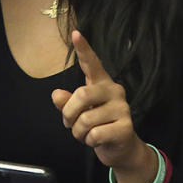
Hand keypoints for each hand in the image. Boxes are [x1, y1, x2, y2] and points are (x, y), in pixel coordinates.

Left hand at [50, 31, 150, 171]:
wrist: (120, 149)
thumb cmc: (97, 125)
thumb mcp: (78, 113)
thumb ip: (67, 102)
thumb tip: (57, 95)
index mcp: (101, 83)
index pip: (92, 63)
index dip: (83, 49)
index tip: (75, 33)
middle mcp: (114, 90)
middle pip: (81, 95)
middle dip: (69, 114)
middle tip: (69, 124)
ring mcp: (122, 108)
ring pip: (86, 119)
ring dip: (78, 132)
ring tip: (86, 134)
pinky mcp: (126, 126)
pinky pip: (95, 134)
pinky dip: (90, 141)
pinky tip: (98, 140)